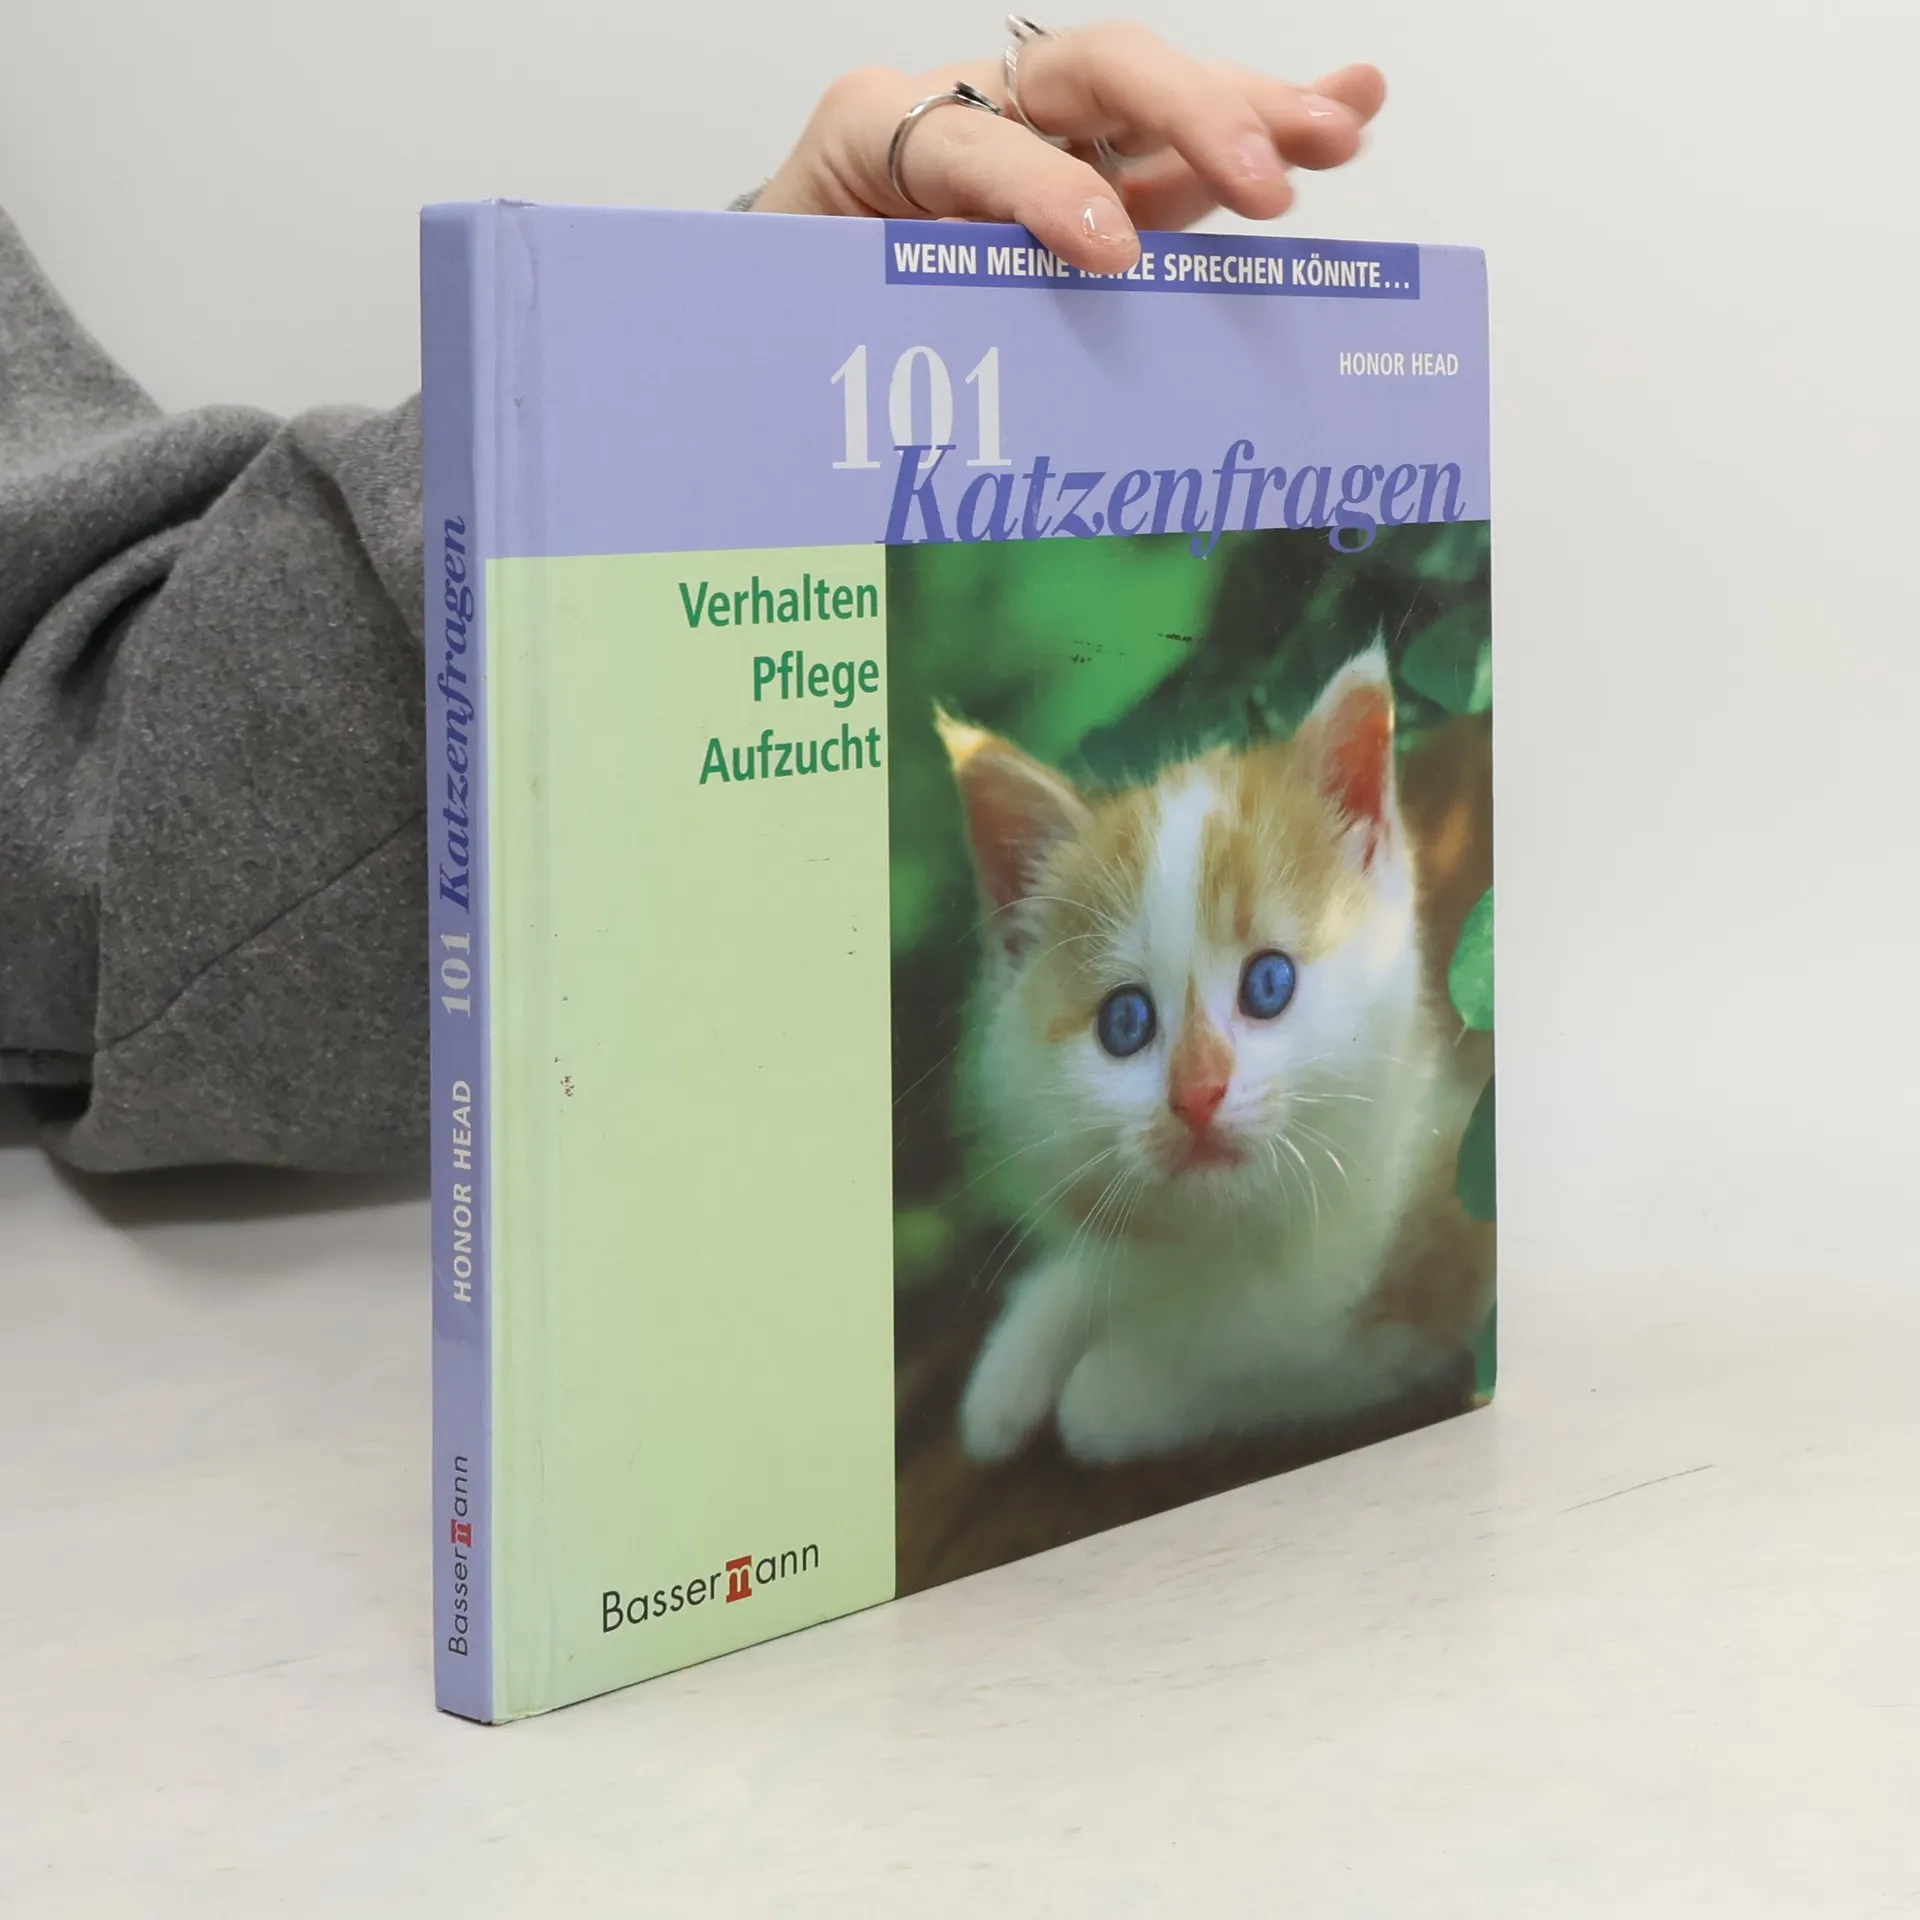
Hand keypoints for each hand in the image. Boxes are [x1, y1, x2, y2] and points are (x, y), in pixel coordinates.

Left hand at [753, 23, 1383, 272]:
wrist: (786, 275)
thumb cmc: (795, 287)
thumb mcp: (801, 302)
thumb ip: (860, 315)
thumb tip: (915, 392)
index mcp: (881, 128)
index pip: (975, 144)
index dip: (1042, 189)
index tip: (1107, 250)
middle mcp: (978, 107)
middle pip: (1094, 73)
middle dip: (1188, 119)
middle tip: (1267, 181)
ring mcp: (1048, 135)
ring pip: (1158, 103)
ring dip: (1257, 113)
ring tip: (1344, 125)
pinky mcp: (1098, 174)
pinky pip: (1178, 154)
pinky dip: (1262, 131)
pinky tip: (1349, 111)